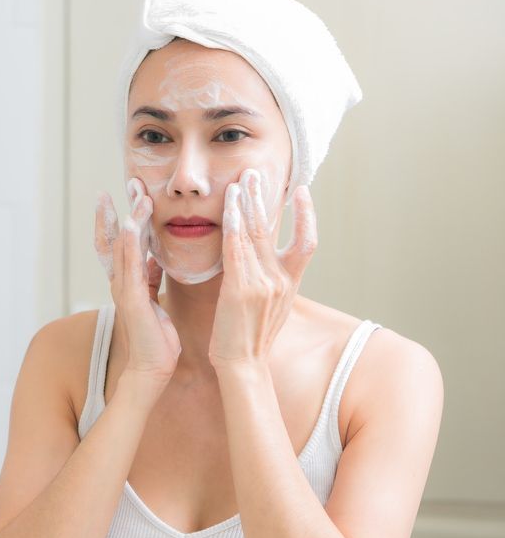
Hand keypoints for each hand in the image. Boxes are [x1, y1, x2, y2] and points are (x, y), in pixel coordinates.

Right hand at [95, 179, 180, 398]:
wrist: (153, 368)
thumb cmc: (156, 338)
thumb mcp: (154, 299)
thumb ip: (150, 277)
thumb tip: (152, 257)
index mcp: (128, 281)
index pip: (122, 242)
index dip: (122, 215)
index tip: (130, 192)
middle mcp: (121, 281)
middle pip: (114, 237)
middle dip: (118, 209)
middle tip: (127, 183)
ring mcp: (123, 289)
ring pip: (121, 246)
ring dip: (127, 217)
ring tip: (135, 194)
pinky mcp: (131, 299)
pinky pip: (128, 265)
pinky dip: (128, 243)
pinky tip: (131, 224)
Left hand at [209, 169, 317, 375]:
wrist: (242, 365)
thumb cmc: (249, 339)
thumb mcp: (269, 308)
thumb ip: (271, 283)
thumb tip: (268, 265)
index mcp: (290, 284)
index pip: (308, 242)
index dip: (307, 215)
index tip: (301, 191)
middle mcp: (281, 280)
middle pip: (276, 229)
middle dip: (265, 198)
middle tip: (256, 172)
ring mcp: (263, 283)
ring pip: (256, 233)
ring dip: (247, 203)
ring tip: (241, 180)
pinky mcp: (241, 288)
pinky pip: (237, 248)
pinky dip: (234, 225)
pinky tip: (230, 207)